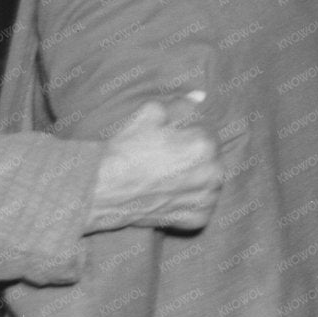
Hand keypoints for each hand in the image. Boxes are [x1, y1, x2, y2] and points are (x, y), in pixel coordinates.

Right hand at [85, 93, 221, 233]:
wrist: (105, 188)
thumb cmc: (127, 149)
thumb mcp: (150, 113)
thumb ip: (180, 103)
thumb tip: (199, 96)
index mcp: (203, 144)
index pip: (206, 131)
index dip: (188, 133)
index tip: (171, 139)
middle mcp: (212, 173)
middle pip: (211, 157)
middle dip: (194, 156)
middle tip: (168, 158)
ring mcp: (206, 200)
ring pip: (211, 182)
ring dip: (198, 179)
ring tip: (170, 176)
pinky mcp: (197, 220)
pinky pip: (204, 207)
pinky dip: (192, 202)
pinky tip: (172, 195)